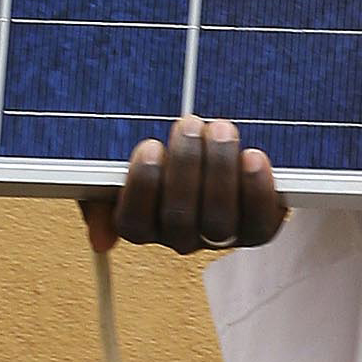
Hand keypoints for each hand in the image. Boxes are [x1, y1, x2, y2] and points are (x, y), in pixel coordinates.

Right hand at [79, 115, 287, 257]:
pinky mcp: (256, 228)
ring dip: (220, 171)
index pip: (133, 222)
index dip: (142, 186)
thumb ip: (101, 193)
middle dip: (184, 166)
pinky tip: (253, 157)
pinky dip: (258, 191)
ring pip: (219, 221)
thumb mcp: (116, 168)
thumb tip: (101, 238)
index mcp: (141, 224)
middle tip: (189, 123)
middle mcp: (179, 237)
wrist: (210, 146)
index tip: (149, 145)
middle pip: (179, 219)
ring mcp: (219, 236)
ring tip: (221, 129)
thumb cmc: (159, 156)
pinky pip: (260, 224)